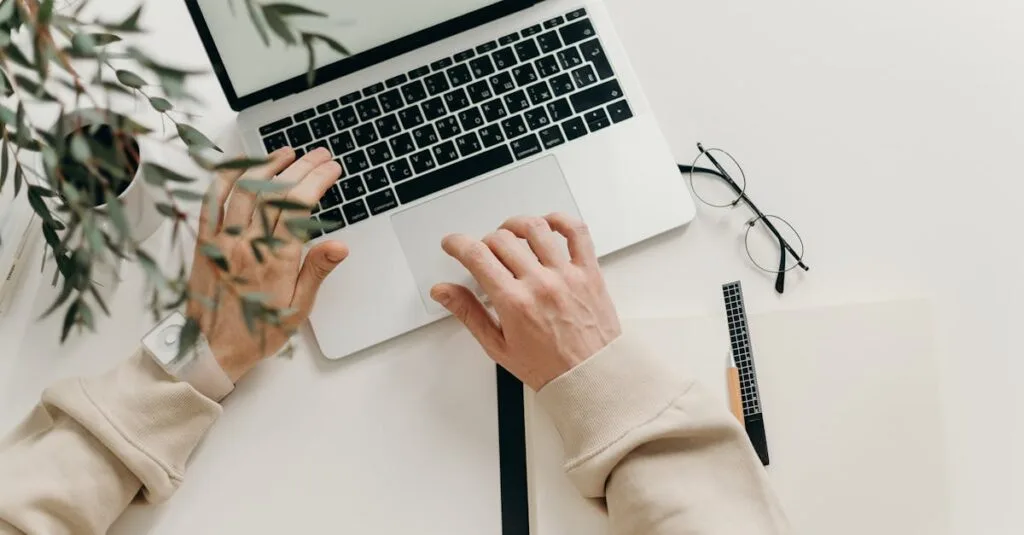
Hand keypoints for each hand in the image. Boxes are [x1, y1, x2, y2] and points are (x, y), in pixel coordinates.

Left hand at [186, 147, 347, 381]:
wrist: (210, 349)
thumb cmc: (256, 332)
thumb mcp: (297, 309)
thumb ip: (316, 272)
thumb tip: (339, 246)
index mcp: (275, 261)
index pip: (300, 207)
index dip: (318, 181)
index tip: (331, 169)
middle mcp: (248, 245)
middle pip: (276, 192)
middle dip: (302, 167)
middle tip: (319, 155)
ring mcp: (222, 240)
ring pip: (245, 189)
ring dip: (268, 165)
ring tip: (287, 153)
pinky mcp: (204, 241)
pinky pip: (211, 200)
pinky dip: (226, 177)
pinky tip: (241, 166)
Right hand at [431, 214, 621, 390]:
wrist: (591, 377)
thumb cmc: (549, 367)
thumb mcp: (498, 346)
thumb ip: (468, 313)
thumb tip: (443, 292)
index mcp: (514, 303)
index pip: (477, 256)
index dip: (457, 244)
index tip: (453, 244)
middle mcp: (540, 284)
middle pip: (501, 239)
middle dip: (484, 242)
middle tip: (484, 254)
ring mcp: (567, 275)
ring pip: (535, 228)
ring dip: (515, 225)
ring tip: (510, 235)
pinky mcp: (589, 272)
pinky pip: (577, 232)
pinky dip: (561, 220)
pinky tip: (548, 224)